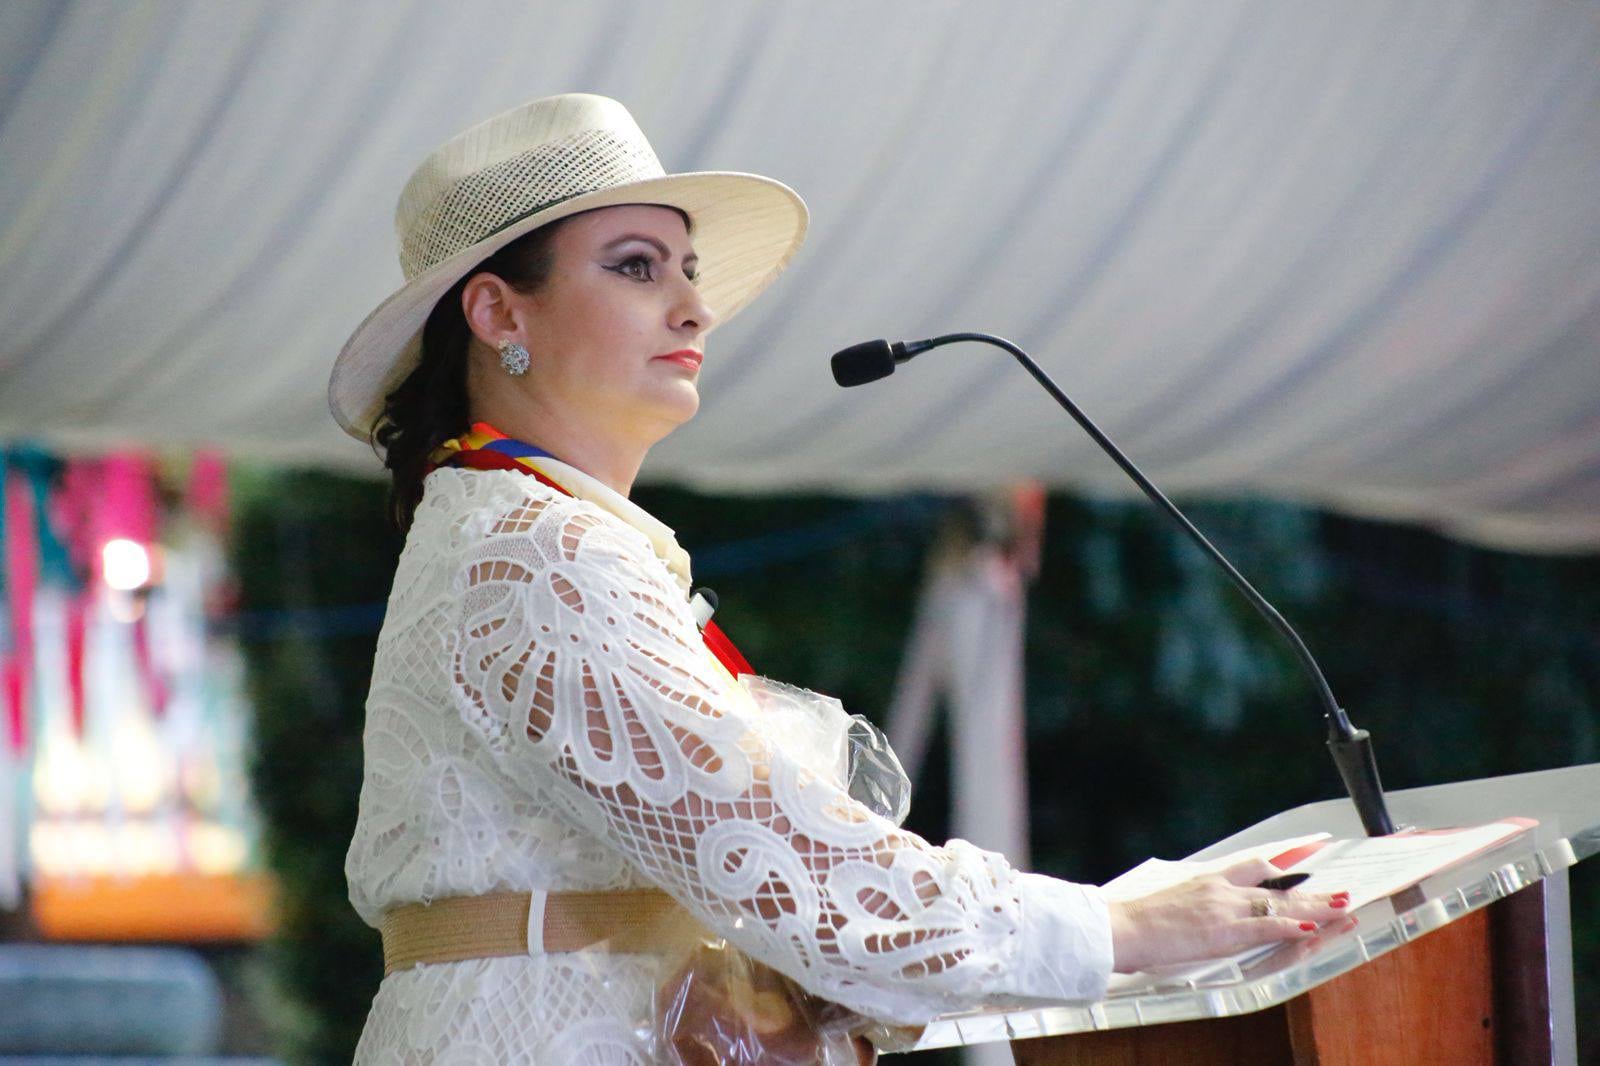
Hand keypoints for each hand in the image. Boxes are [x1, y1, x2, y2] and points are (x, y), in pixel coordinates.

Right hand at [1106, 858, 1350, 972]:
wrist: (1125, 928)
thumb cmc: (1141, 921)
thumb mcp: (1174, 901)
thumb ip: (1198, 903)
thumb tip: (1208, 912)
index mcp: (1209, 881)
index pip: (1255, 867)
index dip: (1285, 869)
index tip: (1306, 866)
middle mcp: (1222, 890)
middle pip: (1277, 887)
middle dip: (1312, 891)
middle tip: (1340, 893)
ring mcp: (1224, 909)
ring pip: (1280, 906)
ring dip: (1315, 909)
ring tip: (1341, 910)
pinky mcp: (1223, 931)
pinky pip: (1265, 928)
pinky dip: (1291, 928)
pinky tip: (1312, 929)